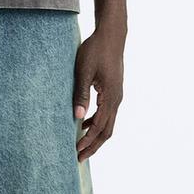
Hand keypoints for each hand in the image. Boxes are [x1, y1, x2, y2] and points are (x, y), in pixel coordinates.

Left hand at [73, 27, 124, 160]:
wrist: (112, 35)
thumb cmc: (96, 50)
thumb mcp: (84, 71)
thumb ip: (81, 94)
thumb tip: (77, 118)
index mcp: (111, 96)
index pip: (100, 127)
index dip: (87, 141)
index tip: (76, 151)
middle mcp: (117, 99)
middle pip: (107, 131)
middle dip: (93, 146)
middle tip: (78, 158)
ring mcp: (117, 96)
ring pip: (109, 124)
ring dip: (95, 137)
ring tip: (80, 146)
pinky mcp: (114, 91)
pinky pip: (107, 114)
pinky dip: (97, 124)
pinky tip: (84, 125)